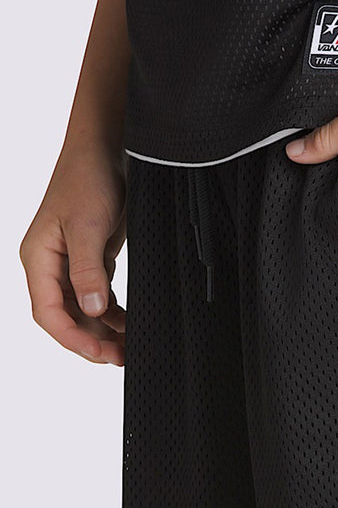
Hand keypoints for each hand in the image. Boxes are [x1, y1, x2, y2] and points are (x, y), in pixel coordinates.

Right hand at [19, 146, 126, 365]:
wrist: (106, 149)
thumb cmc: (87, 178)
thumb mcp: (87, 226)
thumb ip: (88, 271)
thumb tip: (92, 311)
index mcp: (38, 258)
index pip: (48, 312)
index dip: (71, 337)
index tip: (98, 353)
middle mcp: (51, 265)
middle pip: (66, 317)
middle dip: (90, 340)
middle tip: (119, 358)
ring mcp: (71, 263)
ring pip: (84, 310)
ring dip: (104, 330)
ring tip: (127, 348)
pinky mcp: (91, 259)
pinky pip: (99, 296)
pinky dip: (112, 313)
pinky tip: (128, 325)